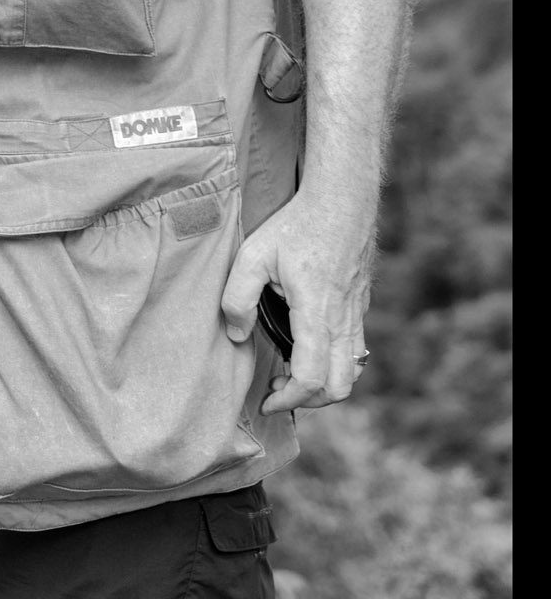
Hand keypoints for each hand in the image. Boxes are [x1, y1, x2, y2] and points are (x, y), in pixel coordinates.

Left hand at [220, 194, 372, 414]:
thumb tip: (237, 335)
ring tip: (293, 371)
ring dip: (326, 384)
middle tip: (279, 388)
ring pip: (353, 371)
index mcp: (317, 314)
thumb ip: (238, 299)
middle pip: (340, 387)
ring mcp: (357, 313)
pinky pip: (356, 348)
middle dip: (310, 400)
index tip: (267, 400)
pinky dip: (335, 362)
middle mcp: (343, 320)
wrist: (342, 198)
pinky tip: (309, 344)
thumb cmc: (296, 225)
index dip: (289, 400)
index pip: (311, 379)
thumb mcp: (253, 256)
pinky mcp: (361, 303)